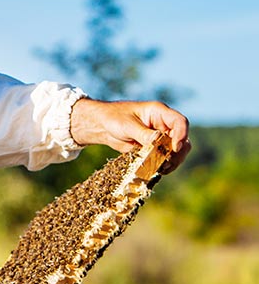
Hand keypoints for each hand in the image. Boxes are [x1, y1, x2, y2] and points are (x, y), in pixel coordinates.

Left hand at [69, 98, 191, 172]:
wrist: (102, 125)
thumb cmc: (113, 118)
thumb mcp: (127, 125)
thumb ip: (143, 134)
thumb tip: (158, 142)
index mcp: (159, 112)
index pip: (180, 122)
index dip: (181, 135)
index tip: (174, 148)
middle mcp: (163, 124)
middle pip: (182, 139)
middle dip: (177, 152)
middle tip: (166, 163)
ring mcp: (160, 137)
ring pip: (176, 151)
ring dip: (172, 161)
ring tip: (161, 169)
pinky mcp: (154, 148)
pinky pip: (164, 157)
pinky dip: (163, 165)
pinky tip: (156, 170)